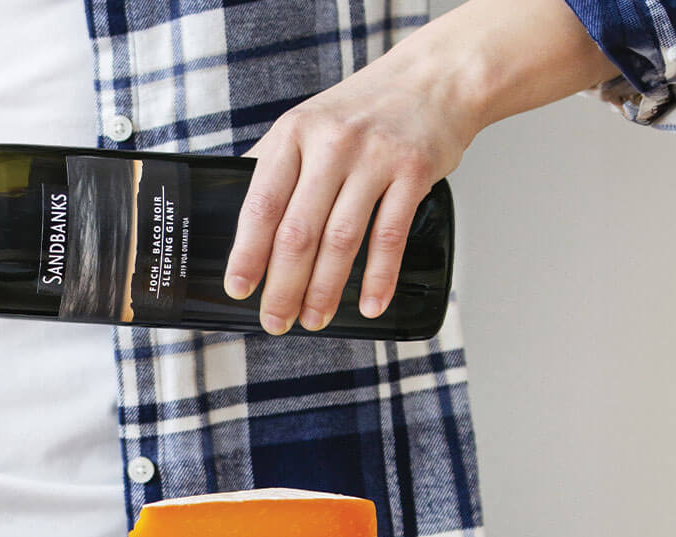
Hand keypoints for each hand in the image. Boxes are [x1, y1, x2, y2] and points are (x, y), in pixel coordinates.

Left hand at [222, 0, 619, 334]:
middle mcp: (331, 145)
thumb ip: (274, 163)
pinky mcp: (414, 173)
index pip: (261, 204)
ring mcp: (375, 158)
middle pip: (299, 231)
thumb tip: (239, 218)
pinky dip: (378, 278)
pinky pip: (390, 236)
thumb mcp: (308, 121)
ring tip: (314, 319)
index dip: (247, 253)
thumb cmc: (365, 107)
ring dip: (324, 290)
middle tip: (276, 320)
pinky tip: (369, 304)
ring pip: (341, 240)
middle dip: (283, 286)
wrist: (436, 78)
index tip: (239, 289)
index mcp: (294, 133)